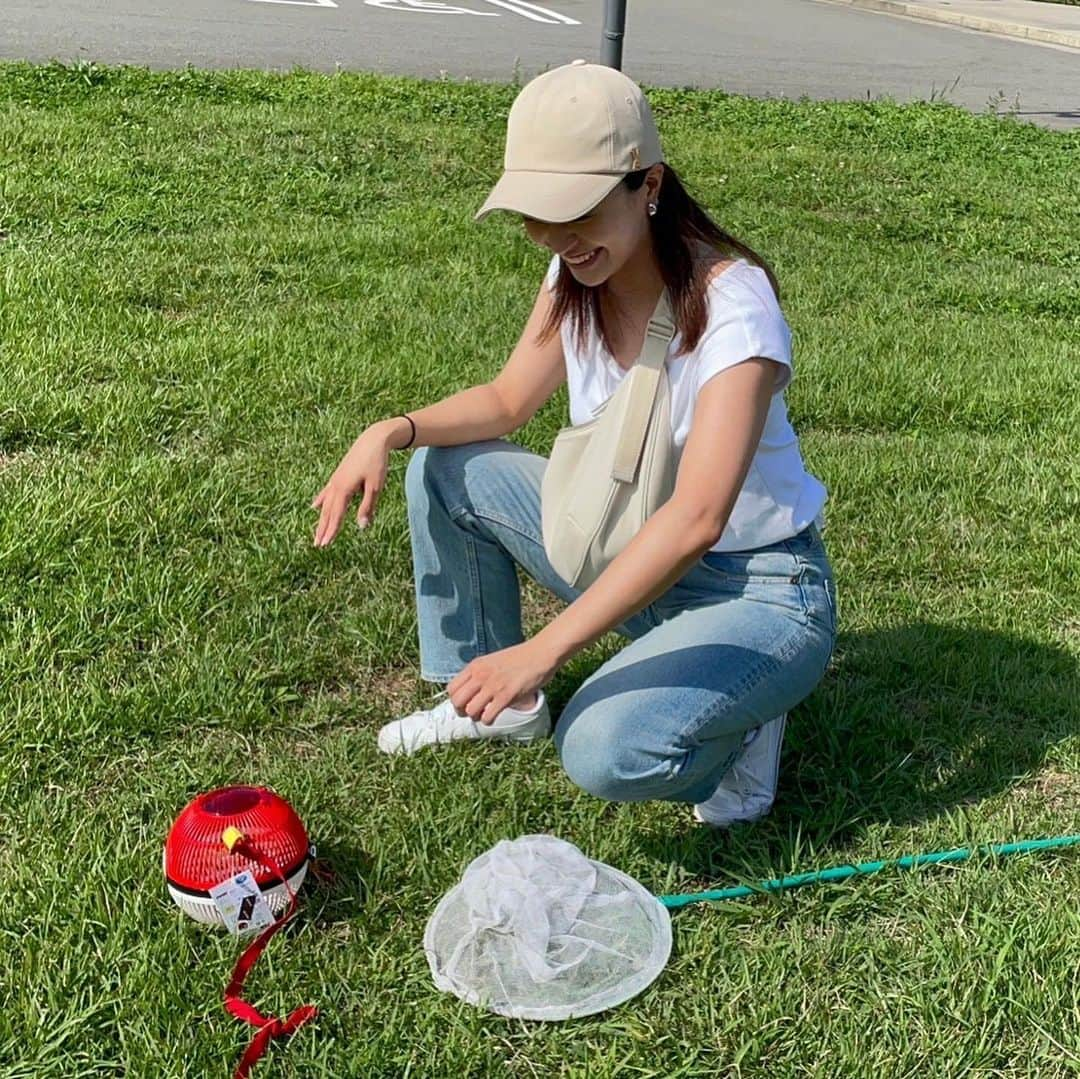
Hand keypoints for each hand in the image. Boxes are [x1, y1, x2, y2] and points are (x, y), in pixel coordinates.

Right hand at [311, 426, 391, 546]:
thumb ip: (367, 507)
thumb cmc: (376, 463)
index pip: (336, 515)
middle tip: (317, 545)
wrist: (373, 440)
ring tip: (316, 532)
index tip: (325, 544)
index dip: (331, 531)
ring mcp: (335, 480)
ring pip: (326, 504)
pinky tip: (314, 507)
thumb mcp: (375, 487)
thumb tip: (362, 526)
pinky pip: (326, 492)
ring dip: (321, 519)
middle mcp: (335, 486)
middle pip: (327, 512)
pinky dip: (320, 501)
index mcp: (344, 490)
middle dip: (322, 529)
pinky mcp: (338, 476)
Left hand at [447, 641, 556, 724]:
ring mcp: (492, 686)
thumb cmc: (519, 658)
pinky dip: (489, 720)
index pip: (451, 688)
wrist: (540, 653)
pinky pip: (487, 716)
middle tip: (473, 712)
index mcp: (475, 666)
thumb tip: (470, 692)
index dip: (455, 700)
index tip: (465, 703)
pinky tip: (495, 714)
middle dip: (462, 711)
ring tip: (486, 712)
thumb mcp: (492, 661)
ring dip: (476, 717)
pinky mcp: (506, 696)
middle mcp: (480, 675)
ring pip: (470, 711)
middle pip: (457, 702)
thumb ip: (479, 673)